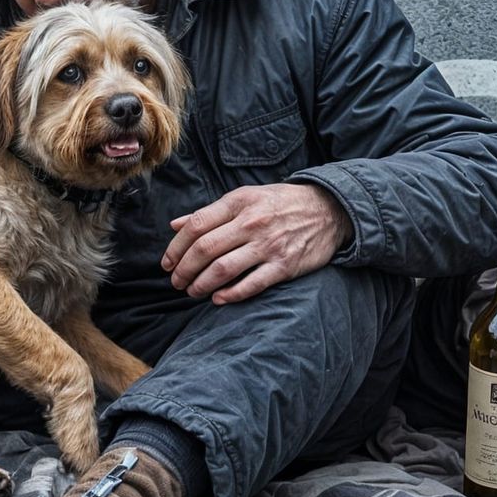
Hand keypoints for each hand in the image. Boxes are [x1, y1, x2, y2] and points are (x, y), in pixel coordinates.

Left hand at [160, 183, 353, 304]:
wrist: (329, 210)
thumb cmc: (280, 203)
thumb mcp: (245, 197)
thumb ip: (211, 213)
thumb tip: (176, 225)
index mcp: (238, 202)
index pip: (196, 225)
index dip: (175, 247)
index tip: (167, 263)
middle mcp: (252, 222)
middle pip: (205, 249)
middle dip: (184, 269)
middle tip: (176, 282)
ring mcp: (269, 245)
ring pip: (223, 268)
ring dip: (202, 284)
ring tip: (192, 291)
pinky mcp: (285, 265)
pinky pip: (251, 284)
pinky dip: (231, 294)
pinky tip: (218, 299)